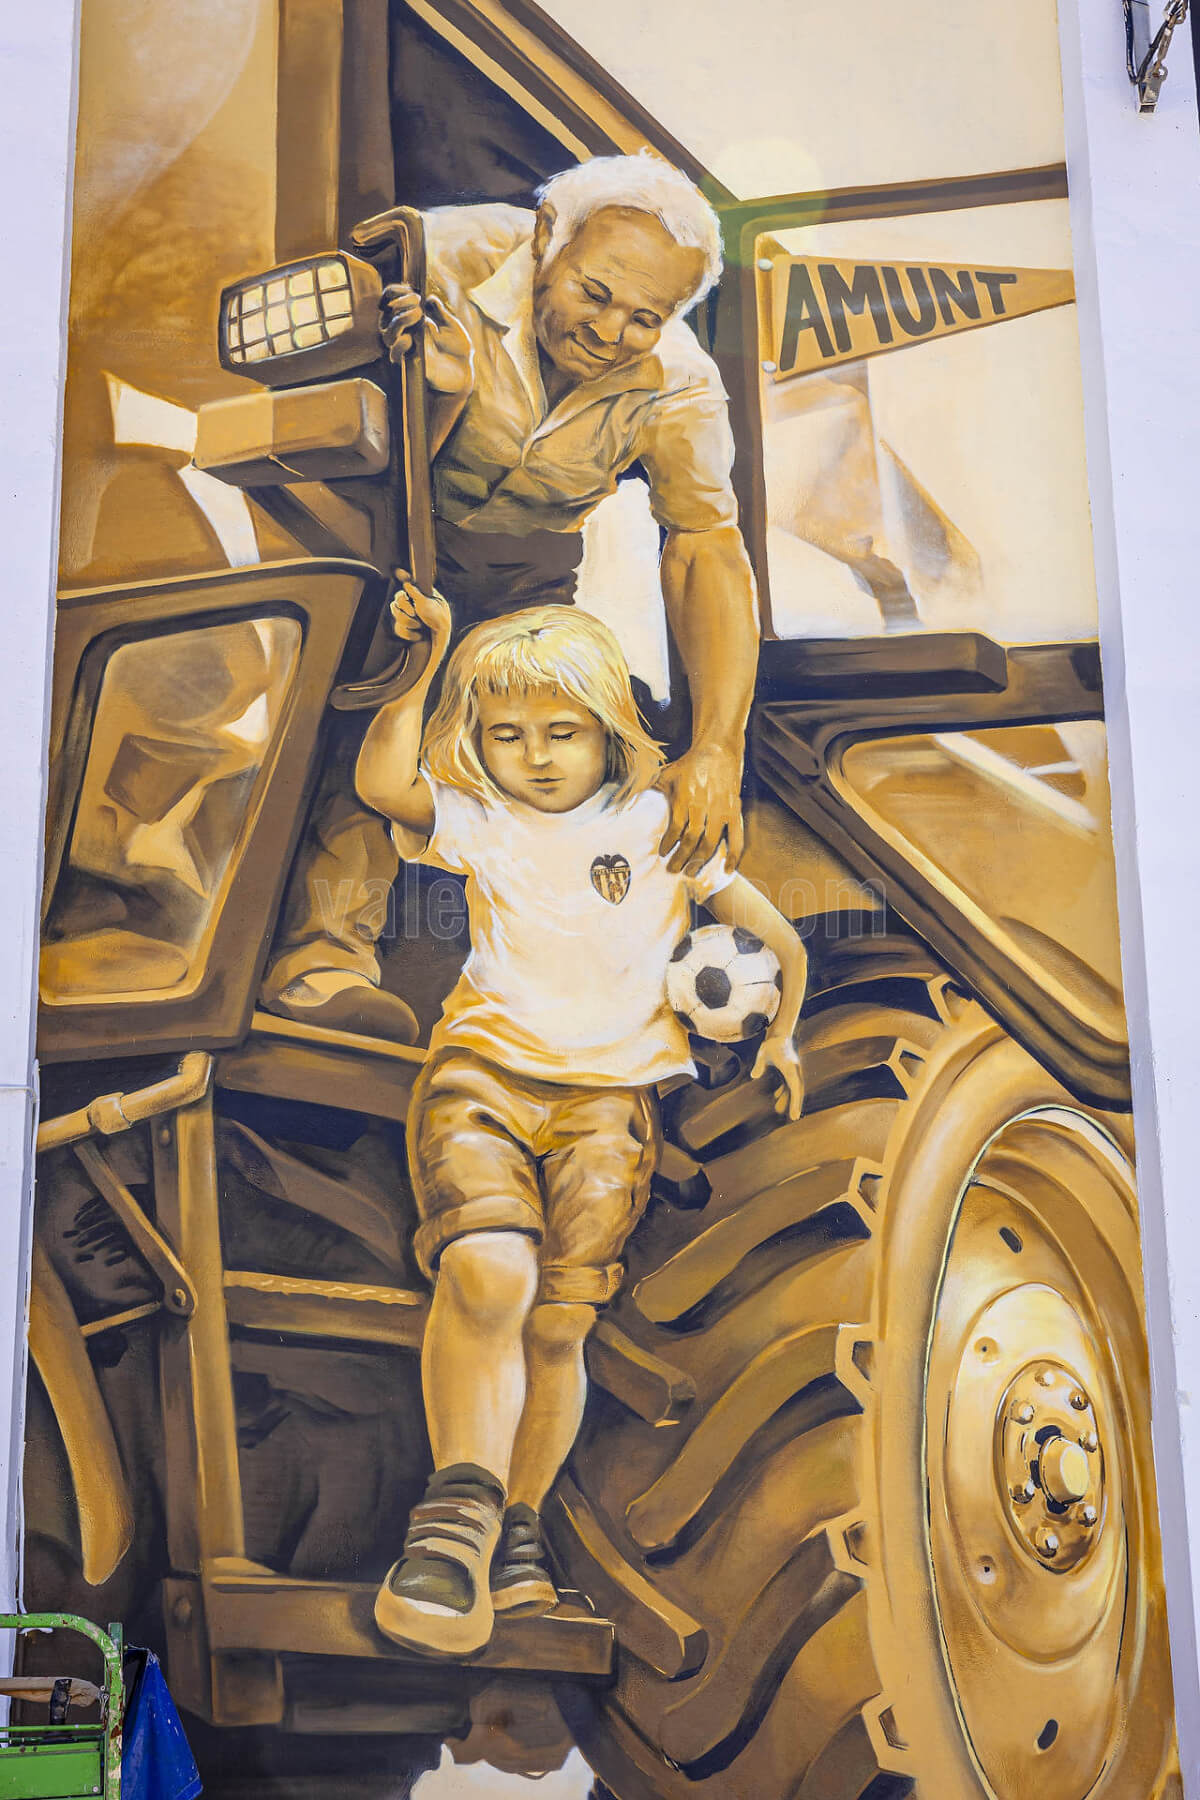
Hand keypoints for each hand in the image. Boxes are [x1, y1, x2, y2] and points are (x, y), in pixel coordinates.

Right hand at [379, 285, 473, 395]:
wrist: (464, 368)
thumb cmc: (457, 345)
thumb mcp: (450, 323)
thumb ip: (438, 310)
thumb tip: (429, 299)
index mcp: (411, 318)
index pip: (391, 302)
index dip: (395, 292)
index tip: (411, 290)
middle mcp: (404, 332)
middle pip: (386, 315)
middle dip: (400, 303)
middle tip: (417, 301)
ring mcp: (406, 348)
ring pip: (388, 334)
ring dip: (400, 320)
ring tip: (418, 315)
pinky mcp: (410, 363)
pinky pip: (395, 354)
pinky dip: (399, 345)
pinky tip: (409, 339)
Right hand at [388, 569, 451, 655]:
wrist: (441, 644)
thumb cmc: (439, 622)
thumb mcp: (429, 605)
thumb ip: (417, 594)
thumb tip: (407, 584)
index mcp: (422, 595)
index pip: (409, 584)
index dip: (404, 577)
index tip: (399, 572)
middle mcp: (413, 603)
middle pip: (398, 599)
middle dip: (405, 607)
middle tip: (414, 613)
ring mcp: (408, 616)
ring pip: (395, 613)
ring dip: (407, 621)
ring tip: (419, 626)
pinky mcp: (405, 629)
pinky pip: (398, 628)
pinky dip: (408, 633)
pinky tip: (418, 636)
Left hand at [657, 742, 744, 874]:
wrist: (717, 750)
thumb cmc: (687, 765)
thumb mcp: (665, 774)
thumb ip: (648, 790)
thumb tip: (622, 800)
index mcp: (685, 797)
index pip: (676, 826)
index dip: (669, 843)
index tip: (662, 854)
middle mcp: (703, 806)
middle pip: (692, 839)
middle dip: (681, 857)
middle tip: (673, 870)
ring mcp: (721, 810)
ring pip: (711, 842)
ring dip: (700, 860)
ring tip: (690, 872)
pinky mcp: (734, 811)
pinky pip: (736, 837)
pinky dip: (733, 855)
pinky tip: (727, 870)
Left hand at [751, 1032, 803, 1120]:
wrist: (779, 1034)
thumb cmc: (771, 1044)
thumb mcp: (763, 1052)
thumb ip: (759, 1064)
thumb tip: (754, 1076)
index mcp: (790, 1069)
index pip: (795, 1088)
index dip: (796, 1102)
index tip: (795, 1113)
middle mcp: (794, 1071)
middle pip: (797, 1090)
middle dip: (796, 1104)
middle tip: (794, 1118)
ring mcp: (792, 1071)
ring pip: (792, 1088)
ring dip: (788, 1099)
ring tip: (779, 1111)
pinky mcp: (788, 1070)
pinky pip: (788, 1083)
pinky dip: (784, 1091)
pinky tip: (775, 1097)